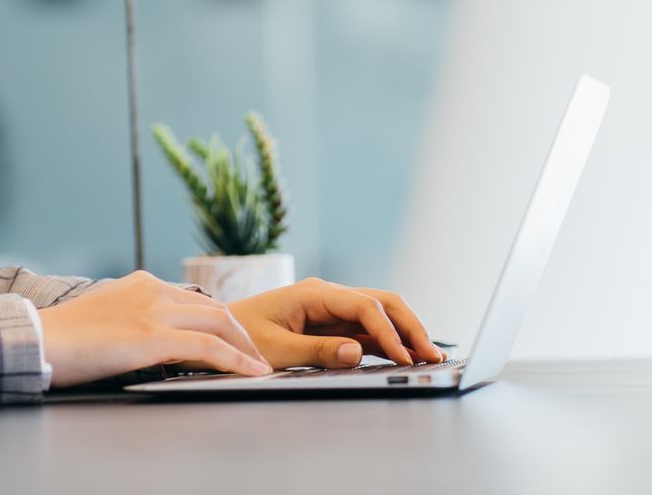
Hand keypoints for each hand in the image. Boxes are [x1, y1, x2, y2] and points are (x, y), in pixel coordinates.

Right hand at [39, 270, 271, 387]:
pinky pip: (209, 347)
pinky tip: (251, 372)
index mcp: (140, 283)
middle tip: (255, 356)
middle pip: (215, 308)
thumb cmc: (64, 337)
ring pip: (220, 322)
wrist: (39, 338)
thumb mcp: (105, 316)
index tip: (234, 340)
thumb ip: (132, 319)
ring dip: (246, 346)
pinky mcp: (153, 336)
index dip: (220, 321)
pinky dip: (236, 359)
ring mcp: (154, 311)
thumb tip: (149, 341)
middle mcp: (153, 289)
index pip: (194, 300)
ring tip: (259, 366)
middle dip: (241, 332)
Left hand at [228, 277, 443, 368]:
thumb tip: (359, 351)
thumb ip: (318, 352)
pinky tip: (405, 357)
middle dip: (410, 327)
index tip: (404, 357)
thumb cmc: (241, 339)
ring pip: (380, 313)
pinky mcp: (332, 324)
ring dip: (404, 333)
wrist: (219, 331)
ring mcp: (332, 308)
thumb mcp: (276, 350)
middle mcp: (328, 295)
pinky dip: (389, 341)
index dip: (389, 332)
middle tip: (433, 356)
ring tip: (429, 358)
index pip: (364, 306)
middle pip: (382, 302)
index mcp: (314, 293)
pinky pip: (367, 329)